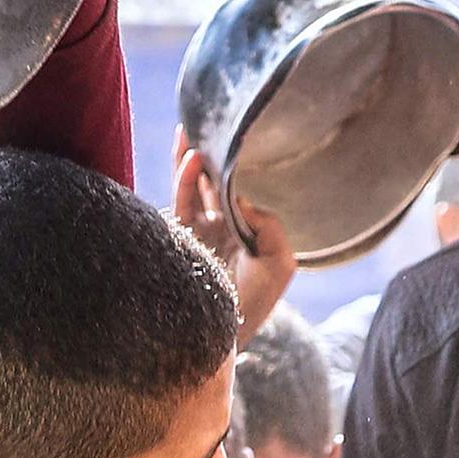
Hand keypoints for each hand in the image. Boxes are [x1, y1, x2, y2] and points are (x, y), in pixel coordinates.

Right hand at [173, 141, 295, 339]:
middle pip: (212, 180)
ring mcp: (197, 231)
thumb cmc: (255, 304)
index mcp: (243, 230)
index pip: (239, 189)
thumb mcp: (281, 263)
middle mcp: (219, 227)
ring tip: (196, 135)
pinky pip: (180, 200)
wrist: (220, 335)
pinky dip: (184, 178)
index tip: (239, 135)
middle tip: (209, 121)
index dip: (236, 164)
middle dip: (210, 153)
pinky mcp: (178, 237)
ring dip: (193, 160)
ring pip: (192, 184)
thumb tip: (242, 199)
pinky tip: (192, 158)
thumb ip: (271, 226)